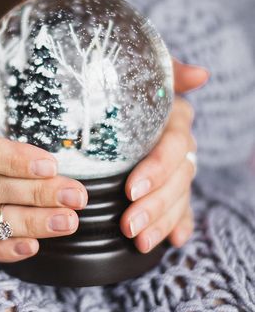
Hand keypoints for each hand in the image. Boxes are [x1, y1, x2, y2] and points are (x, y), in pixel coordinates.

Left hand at [119, 59, 208, 252]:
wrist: (110, 82)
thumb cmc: (120, 75)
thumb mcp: (138, 69)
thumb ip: (168, 71)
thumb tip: (201, 74)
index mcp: (174, 117)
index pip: (173, 147)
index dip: (156, 169)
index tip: (130, 190)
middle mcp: (179, 143)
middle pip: (176, 178)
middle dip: (154, 205)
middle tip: (128, 226)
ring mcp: (177, 165)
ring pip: (178, 197)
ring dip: (162, 222)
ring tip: (139, 242)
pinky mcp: (170, 184)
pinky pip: (182, 208)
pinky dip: (179, 224)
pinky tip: (175, 242)